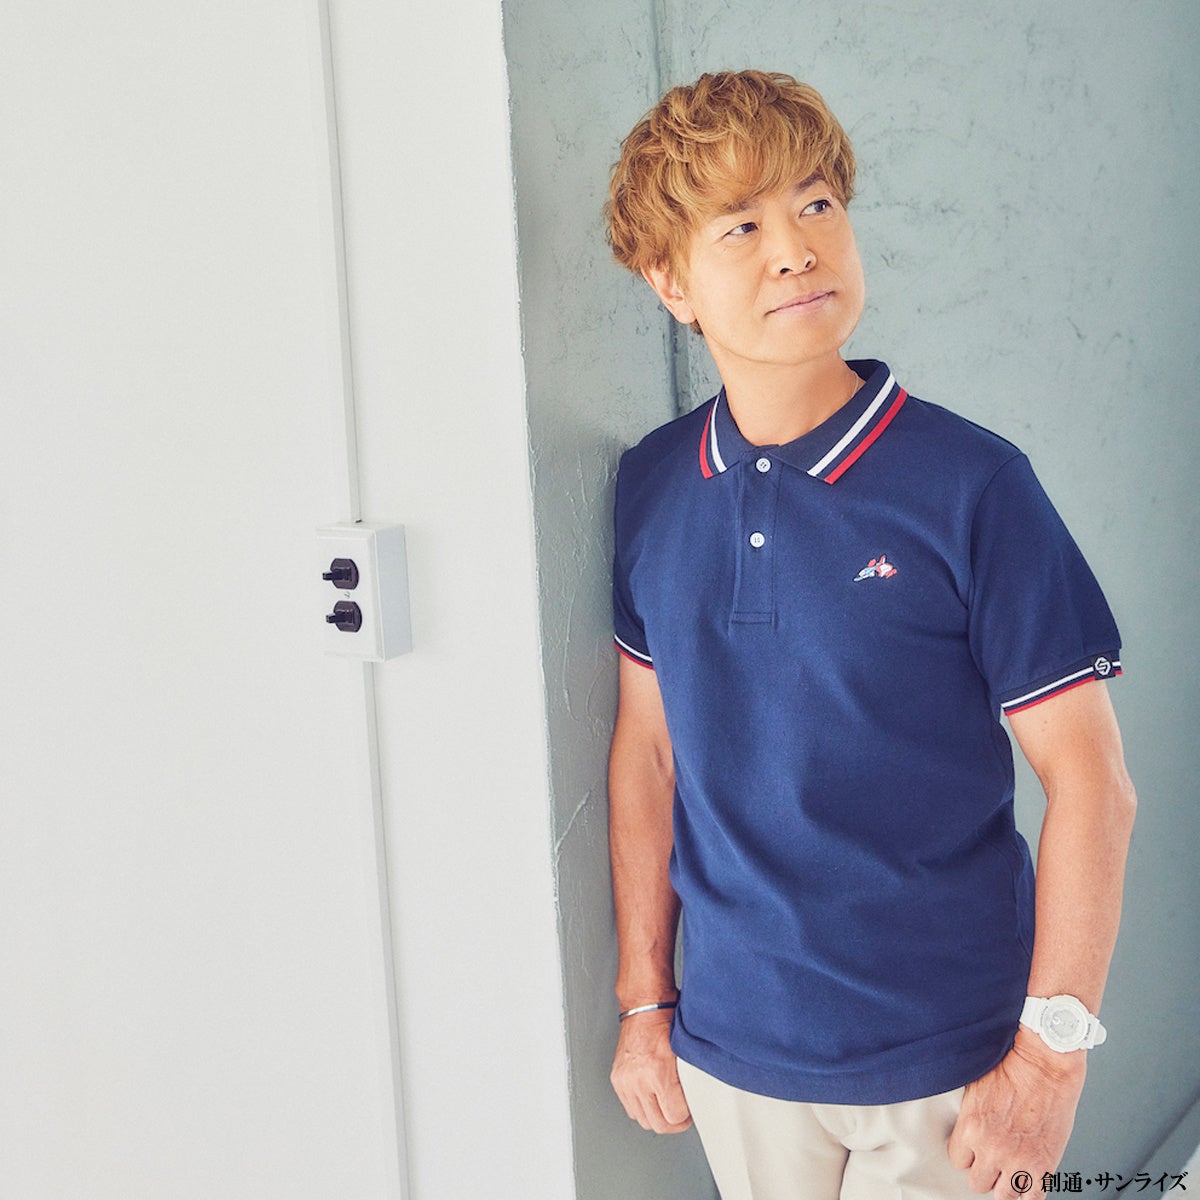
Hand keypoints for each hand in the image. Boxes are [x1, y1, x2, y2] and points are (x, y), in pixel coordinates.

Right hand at [610, 1010, 692, 1132]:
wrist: (644, 1007)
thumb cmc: (666, 1023)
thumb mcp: (685, 1053)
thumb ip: (688, 1081)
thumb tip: (697, 1102)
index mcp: (659, 1073)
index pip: (675, 1116)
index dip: (685, 1117)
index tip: (689, 1112)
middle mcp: (639, 1080)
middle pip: (658, 1124)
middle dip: (673, 1122)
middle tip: (680, 1115)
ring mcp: (625, 1081)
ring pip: (643, 1120)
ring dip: (656, 1117)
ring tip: (666, 1107)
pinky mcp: (617, 1080)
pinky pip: (630, 1108)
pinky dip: (641, 1108)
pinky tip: (651, 1099)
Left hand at [948, 1029, 1086, 1196]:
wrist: (1045, 1065)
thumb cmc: (1013, 1068)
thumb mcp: (975, 1089)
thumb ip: (968, 1118)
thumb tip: (965, 1132)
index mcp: (971, 1128)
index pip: (957, 1160)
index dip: (967, 1154)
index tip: (974, 1150)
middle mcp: (992, 1148)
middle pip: (978, 1182)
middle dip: (985, 1170)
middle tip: (994, 1159)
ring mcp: (1019, 1160)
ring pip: (1004, 1195)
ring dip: (1006, 1183)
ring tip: (1010, 1170)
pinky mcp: (1044, 1166)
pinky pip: (1033, 1197)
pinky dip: (1030, 1190)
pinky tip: (1029, 1177)